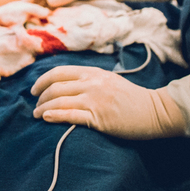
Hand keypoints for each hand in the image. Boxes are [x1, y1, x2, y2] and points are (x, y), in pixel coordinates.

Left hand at [31, 66, 185, 139]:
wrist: (154, 111)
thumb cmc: (133, 99)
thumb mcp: (109, 81)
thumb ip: (90, 80)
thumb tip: (69, 85)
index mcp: (93, 72)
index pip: (59, 72)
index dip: (42, 80)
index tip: (34, 90)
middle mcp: (91, 83)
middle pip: (55, 86)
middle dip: (40, 96)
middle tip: (35, 105)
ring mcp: (94, 99)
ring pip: (59, 100)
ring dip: (43, 108)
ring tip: (37, 115)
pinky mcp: (98, 117)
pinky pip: (70, 115)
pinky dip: (54, 115)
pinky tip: (46, 118)